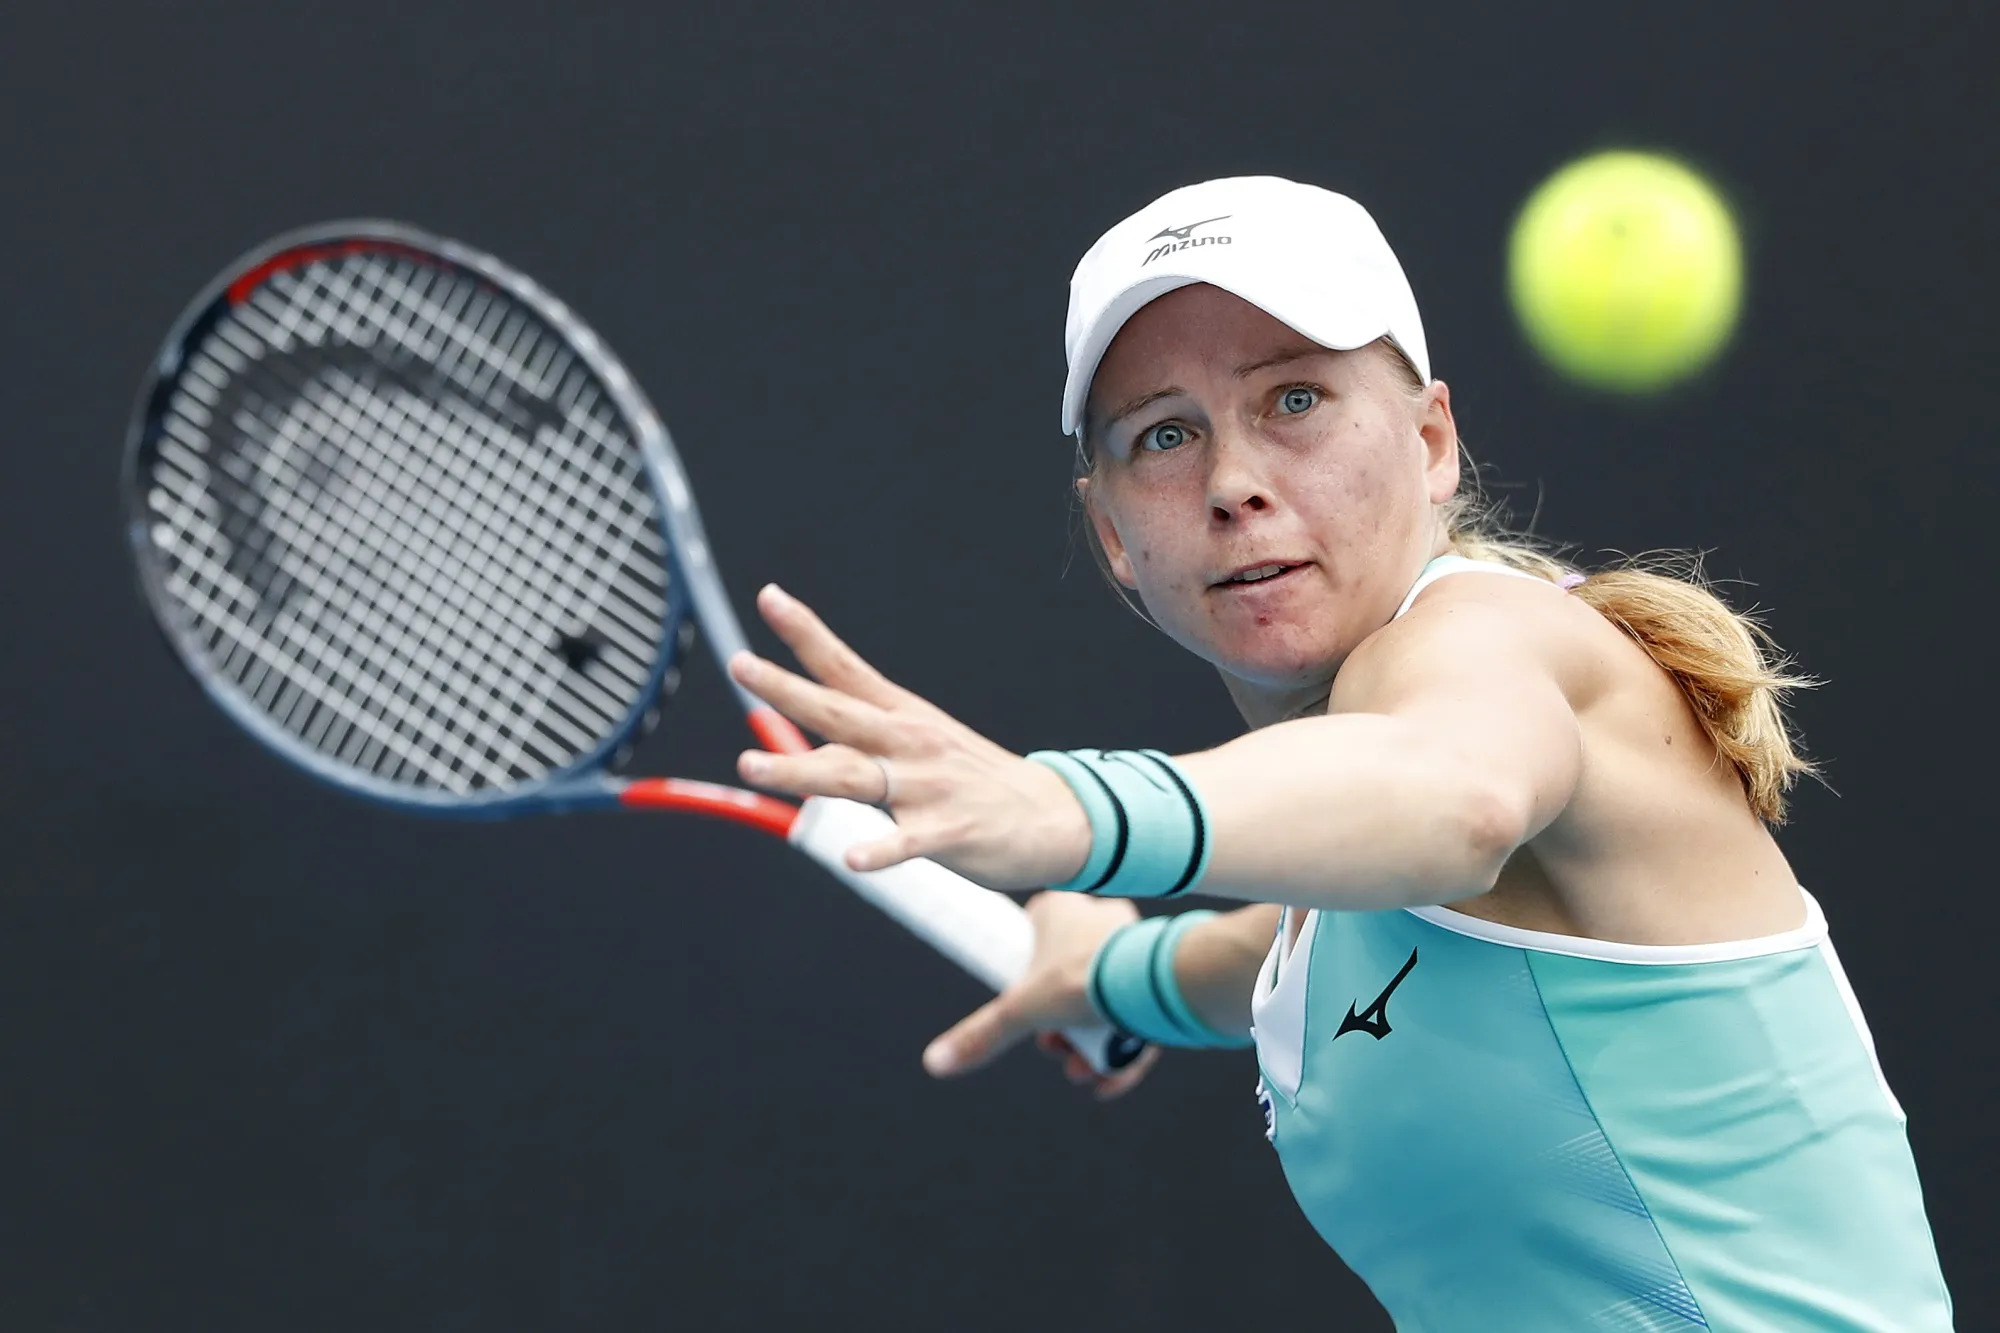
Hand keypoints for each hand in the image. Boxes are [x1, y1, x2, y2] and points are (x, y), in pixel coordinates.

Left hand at [728, 584, 1092, 889]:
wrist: (1055, 818)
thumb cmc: (977, 780)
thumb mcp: (923, 739)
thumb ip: (863, 731)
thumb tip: (805, 717)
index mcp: (902, 716)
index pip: (845, 667)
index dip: (806, 633)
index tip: (770, 597)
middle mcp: (910, 743)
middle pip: (837, 712)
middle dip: (785, 689)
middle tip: (740, 665)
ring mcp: (928, 787)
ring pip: (854, 775)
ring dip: (800, 770)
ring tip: (750, 765)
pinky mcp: (949, 832)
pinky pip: (907, 843)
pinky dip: (880, 850)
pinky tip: (853, 859)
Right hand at [927, 892, 1160, 1099]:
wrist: (1149, 981)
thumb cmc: (1081, 979)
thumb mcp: (1022, 1011)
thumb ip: (982, 1035)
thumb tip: (934, 1062)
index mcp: (1061, 910)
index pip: (1034, 935)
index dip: (1027, 985)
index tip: (1029, 1014)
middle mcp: (1098, 918)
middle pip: (1068, 981)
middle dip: (1060, 1029)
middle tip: (1058, 1052)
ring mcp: (1132, 941)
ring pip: (1104, 998)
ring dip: (1090, 1044)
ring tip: (1087, 1072)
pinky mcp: (1159, 969)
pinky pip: (1137, 1009)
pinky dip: (1123, 1047)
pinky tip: (1113, 1080)